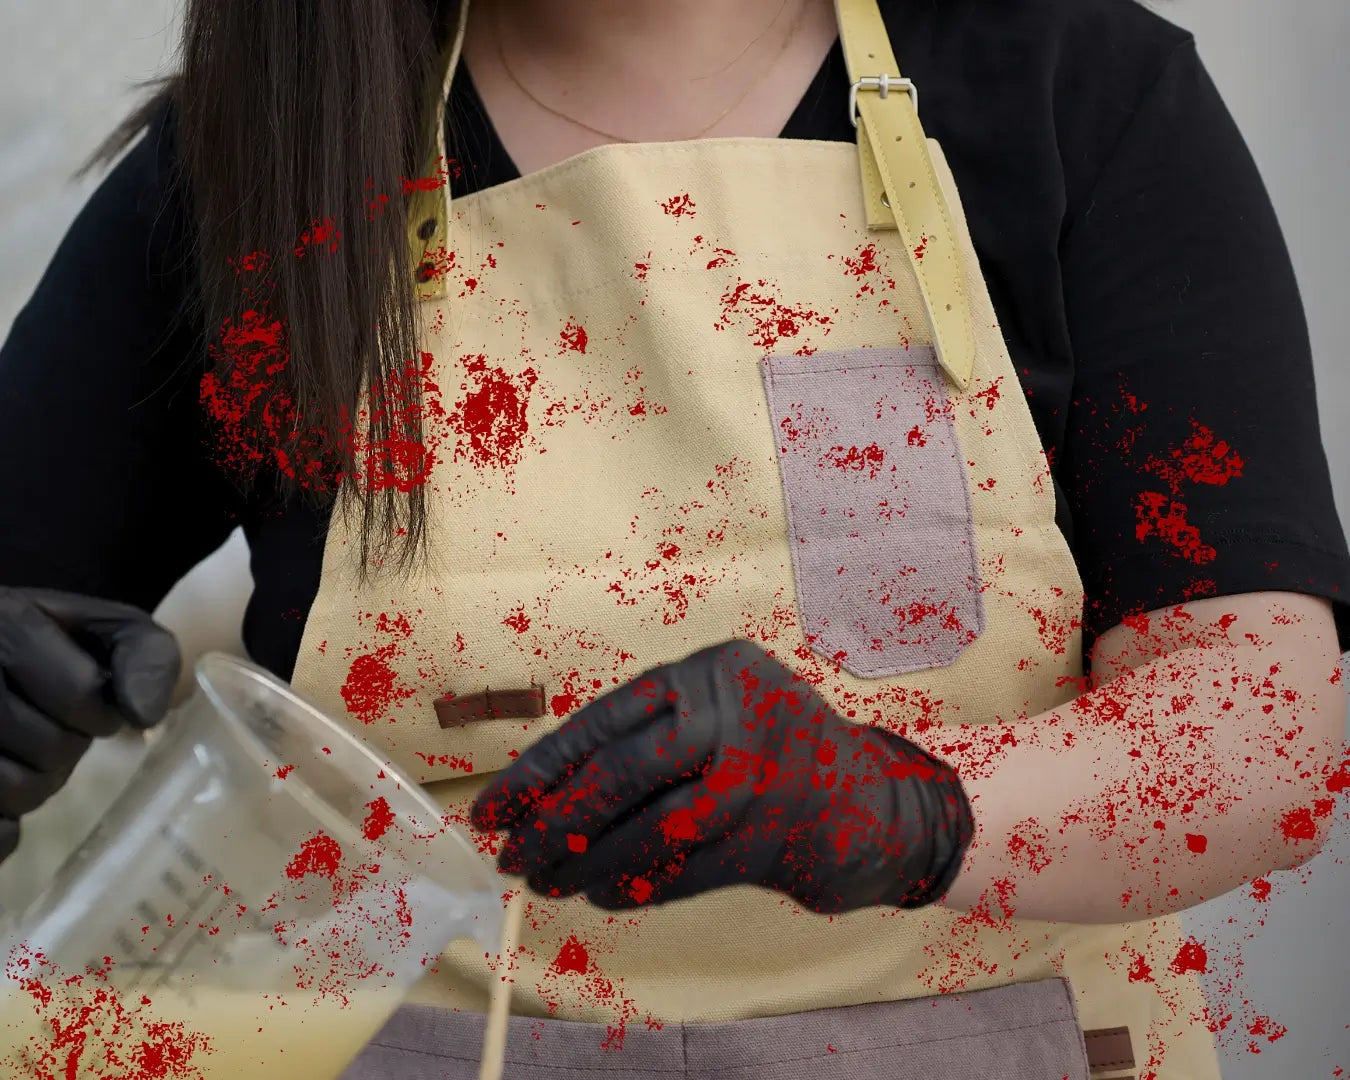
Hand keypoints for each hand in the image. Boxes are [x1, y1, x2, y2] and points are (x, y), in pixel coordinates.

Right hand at [0, 588, 180, 861]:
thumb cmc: (47, 644)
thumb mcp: (102, 628)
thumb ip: (145, 653)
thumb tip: (143, 715)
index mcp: (4, 620)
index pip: (82, 693)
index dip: (102, 712)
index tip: (90, 708)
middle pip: (51, 747)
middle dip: (68, 747)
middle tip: (49, 731)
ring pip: (14, 791)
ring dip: (36, 784)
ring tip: (22, 755)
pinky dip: (4, 826)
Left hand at [471, 639, 972, 912]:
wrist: (873, 804)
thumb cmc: (773, 753)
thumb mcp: (720, 712)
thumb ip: (649, 733)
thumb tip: (540, 788)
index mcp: (715, 670)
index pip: (606, 721)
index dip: (540, 769)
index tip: (494, 808)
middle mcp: (742, 714)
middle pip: (623, 772)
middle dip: (554, 820)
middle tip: (511, 856)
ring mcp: (765, 777)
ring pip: (650, 827)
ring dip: (586, 864)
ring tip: (546, 881)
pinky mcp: (778, 839)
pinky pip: (684, 870)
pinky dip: (635, 886)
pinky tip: (601, 894)